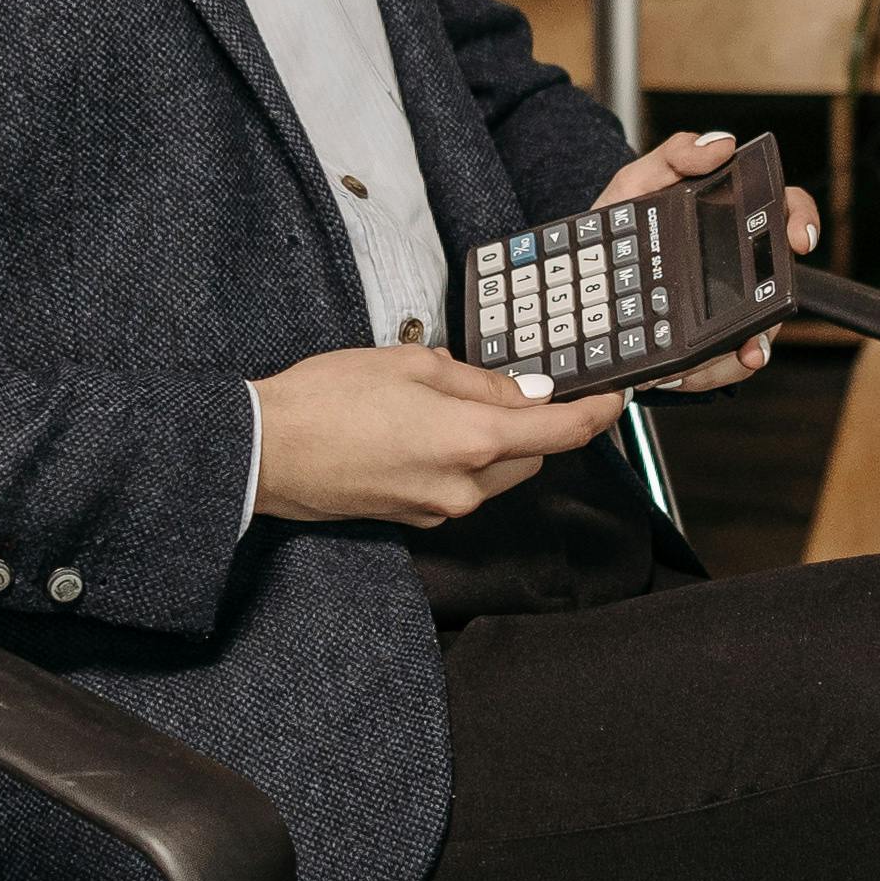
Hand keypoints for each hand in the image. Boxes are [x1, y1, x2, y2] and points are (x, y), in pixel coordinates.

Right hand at [249, 343, 630, 529]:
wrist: (263, 452)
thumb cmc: (328, 399)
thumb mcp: (412, 363)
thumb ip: (478, 380)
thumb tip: (521, 393)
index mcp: (474, 439)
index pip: (562, 432)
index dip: (598, 414)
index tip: (615, 398)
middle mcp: (467, 486)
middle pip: (531, 454)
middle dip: (532, 420)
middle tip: (507, 382)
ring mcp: (440, 507)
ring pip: (497, 473)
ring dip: (494, 441)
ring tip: (446, 401)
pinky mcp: (415, 517)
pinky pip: (460, 487)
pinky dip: (460, 459)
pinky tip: (420, 430)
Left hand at [591, 125, 821, 392]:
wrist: (578, 276)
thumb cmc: (614, 225)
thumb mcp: (637, 182)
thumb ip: (676, 154)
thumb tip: (721, 145)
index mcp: (729, 220)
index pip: (784, 210)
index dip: (801, 219)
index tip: (798, 239)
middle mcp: (735, 267)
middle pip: (778, 290)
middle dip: (769, 318)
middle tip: (749, 337)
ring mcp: (722, 307)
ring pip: (754, 336)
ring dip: (733, 355)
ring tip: (694, 361)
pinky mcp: (700, 344)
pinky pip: (721, 366)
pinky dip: (704, 374)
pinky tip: (677, 373)